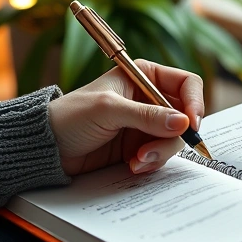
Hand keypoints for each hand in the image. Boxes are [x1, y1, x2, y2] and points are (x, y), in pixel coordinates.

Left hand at [47, 60, 204, 175]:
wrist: (47, 146)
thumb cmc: (70, 117)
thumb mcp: (108, 110)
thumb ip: (147, 116)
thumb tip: (182, 123)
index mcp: (144, 76)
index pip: (186, 84)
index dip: (194, 102)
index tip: (192, 124)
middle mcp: (149, 99)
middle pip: (184, 116)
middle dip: (172, 136)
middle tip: (151, 150)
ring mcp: (145, 124)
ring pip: (174, 139)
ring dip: (159, 152)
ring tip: (136, 161)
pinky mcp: (139, 146)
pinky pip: (160, 155)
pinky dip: (150, 162)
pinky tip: (132, 164)